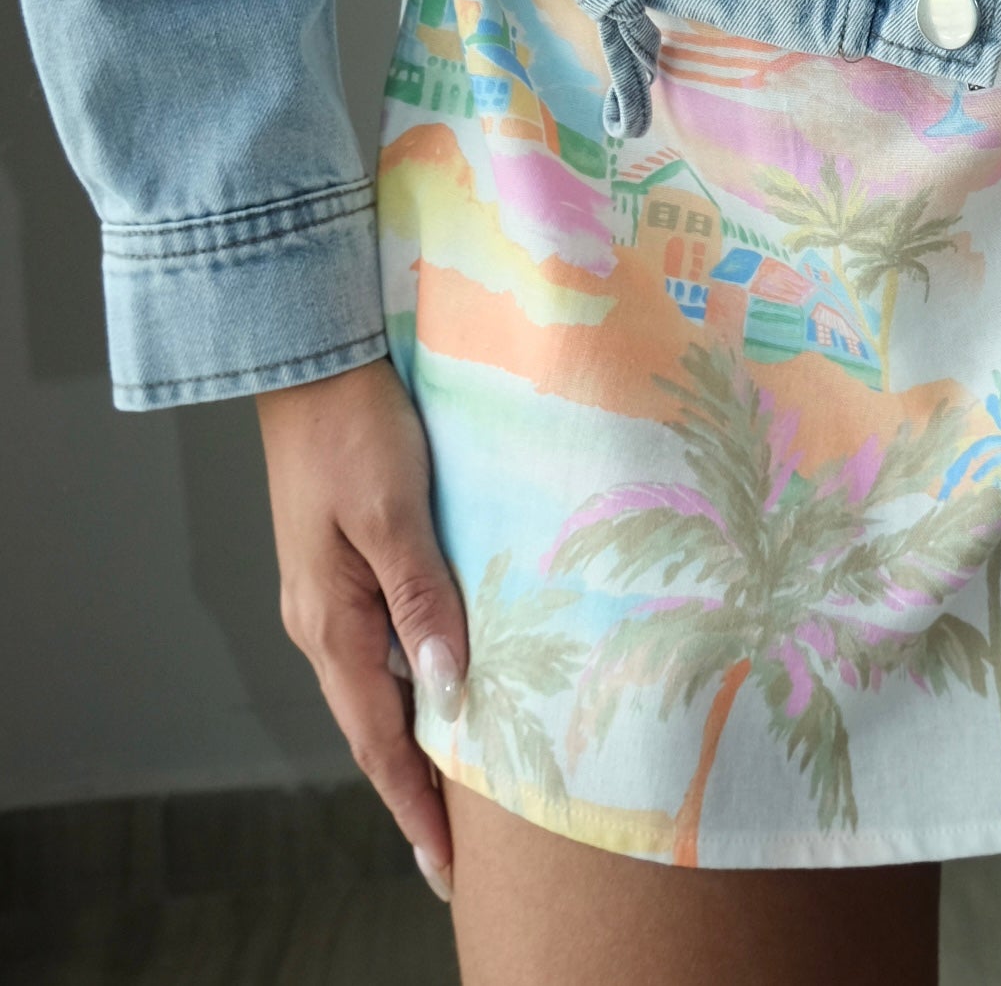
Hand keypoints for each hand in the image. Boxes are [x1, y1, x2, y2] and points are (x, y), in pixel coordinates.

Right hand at [255, 355, 467, 900]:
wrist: (311, 364)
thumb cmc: (353, 428)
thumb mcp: (393, 511)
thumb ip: (421, 597)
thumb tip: (446, 686)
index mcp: (328, 620)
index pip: (375, 738)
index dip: (412, 803)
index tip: (444, 864)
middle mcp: (321, 622)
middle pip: (372, 727)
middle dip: (413, 790)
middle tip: (459, 850)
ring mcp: (328, 596)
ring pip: (376, 689)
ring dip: (413, 740)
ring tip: (460, 789)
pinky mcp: (342, 567)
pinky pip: (380, 647)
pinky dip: (411, 685)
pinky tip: (444, 690)